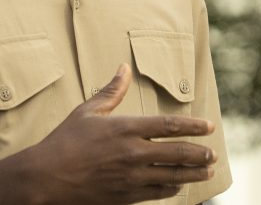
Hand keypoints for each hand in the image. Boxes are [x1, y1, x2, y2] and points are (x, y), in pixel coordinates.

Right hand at [15, 65, 216, 203]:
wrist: (47, 177)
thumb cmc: (65, 141)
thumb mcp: (87, 111)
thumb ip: (111, 91)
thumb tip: (123, 68)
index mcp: (125, 129)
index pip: (168, 126)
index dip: (192, 127)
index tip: (209, 127)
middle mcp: (132, 153)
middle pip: (176, 153)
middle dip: (199, 153)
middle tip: (213, 154)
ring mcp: (131, 177)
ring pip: (172, 176)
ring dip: (193, 173)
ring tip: (207, 171)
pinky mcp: (126, 196)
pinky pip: (157, 193)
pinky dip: (172, 188)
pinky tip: (179, 184)